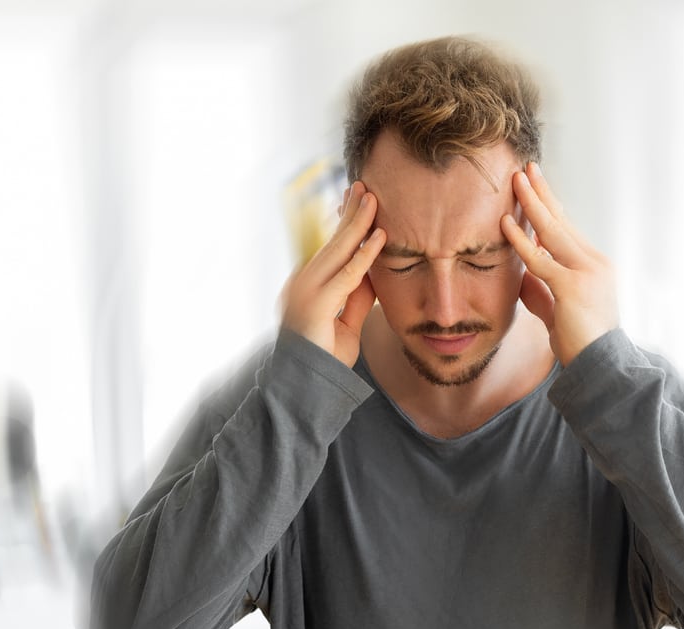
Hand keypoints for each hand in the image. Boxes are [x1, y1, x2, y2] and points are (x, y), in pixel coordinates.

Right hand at [280, 180, 385, 366]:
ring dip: (358, 222)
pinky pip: (348, 275)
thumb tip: (372, 273)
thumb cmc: (324, 358)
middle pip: (332, 242)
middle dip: (350, 213)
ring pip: (338, 249)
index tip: (357, 202)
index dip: (345, 225)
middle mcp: (303, 283)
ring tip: (373, 198)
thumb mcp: (347, 323)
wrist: (305, 386)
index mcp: (308, 286)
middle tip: (364, 186)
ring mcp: (307, 291)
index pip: (330, 249)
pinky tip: (380, 237)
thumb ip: (357, 297)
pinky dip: (366, 255)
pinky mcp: (317, 304)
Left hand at [501, 162, 618, 365]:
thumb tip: (522, 276)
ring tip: (516, 180)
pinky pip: (539, 259)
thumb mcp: (556, 313)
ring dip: (532, 203)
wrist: (599, 367)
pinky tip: (505, 223)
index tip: (535, 187)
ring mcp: (586, 272)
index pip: (568, 230)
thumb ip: (541, 292)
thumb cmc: (580, 344)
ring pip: (553, 230)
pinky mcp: (573, 286)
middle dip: (542, 193)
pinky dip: (520, 240)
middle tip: (526, 168)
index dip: (550, 207)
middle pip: (562, 221)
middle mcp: (594, 263)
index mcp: (594, 267)